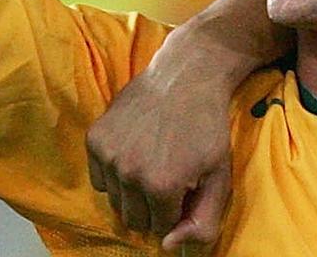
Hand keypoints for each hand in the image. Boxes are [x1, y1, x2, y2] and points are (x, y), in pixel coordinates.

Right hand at [87, 37, 235, 250]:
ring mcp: (109, 155)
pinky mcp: (95, 139)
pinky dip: (115, 174)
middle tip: (169, 178)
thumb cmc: (208, 126)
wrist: (186, 76)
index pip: (160, 227)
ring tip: (154, 163)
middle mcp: (129, 173)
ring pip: (114, 201)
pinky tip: (136, 152)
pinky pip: (99, 179)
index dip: (176, 211)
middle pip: (133, 219)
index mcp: (162, 186)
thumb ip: (204, 220)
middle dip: (153, 207)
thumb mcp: (221, 175)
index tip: (185, 190)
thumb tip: (169, 245)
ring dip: (133, 192)